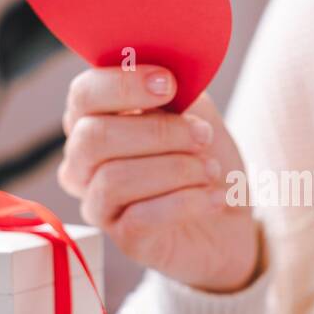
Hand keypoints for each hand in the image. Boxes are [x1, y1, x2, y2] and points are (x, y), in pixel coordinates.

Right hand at [57, 64, 258, 292]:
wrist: (230, 217)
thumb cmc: (204, 157)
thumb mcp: (195, 112)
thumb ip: (174, 90)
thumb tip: (164, 74)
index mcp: (94, 120)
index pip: (83, 94)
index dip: (122, 85)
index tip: (169, 85)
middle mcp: (84, 163)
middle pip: (94, 137)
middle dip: (157, 132)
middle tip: (201, 134)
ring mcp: (98, 203)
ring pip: (115, 179)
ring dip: (176, 169)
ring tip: (210, 169)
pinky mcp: (123, 240)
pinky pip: (141, 217)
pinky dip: (187, 202)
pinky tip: (215, 198)